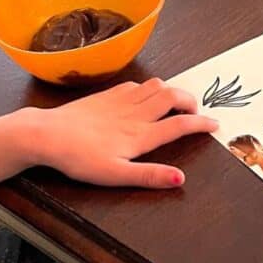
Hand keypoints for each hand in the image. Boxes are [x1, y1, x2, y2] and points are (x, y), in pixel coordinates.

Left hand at [25, 80, 216, 188]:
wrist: (48, 135)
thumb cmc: (80, 159)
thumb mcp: (116, 175)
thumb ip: (150, 176)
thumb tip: (180, 178)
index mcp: (141, 135)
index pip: (180, 125)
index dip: (201, 124)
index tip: (214, 125)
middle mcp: (135, 113)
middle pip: (172, 96)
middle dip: (190, 101)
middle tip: (196, 113)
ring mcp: (120, 101)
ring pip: (156, 85)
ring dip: (171, 90)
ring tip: (175, 102)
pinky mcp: (106, 95)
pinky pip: (135, 83)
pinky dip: (149, 87)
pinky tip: (144, 95)